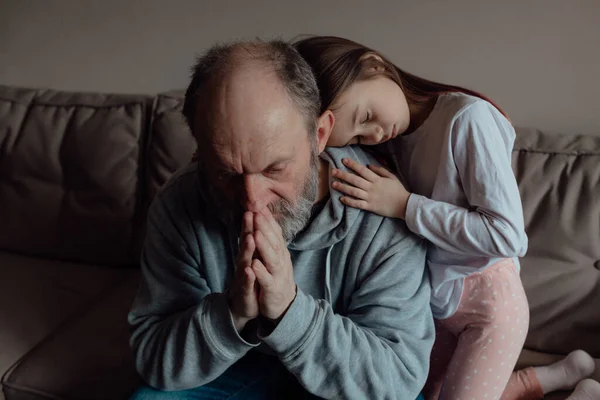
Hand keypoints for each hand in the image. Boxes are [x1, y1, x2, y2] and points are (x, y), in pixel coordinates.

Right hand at [228, 212, 259, 331]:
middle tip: (249, 214)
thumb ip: (254, 244)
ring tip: (250, 237)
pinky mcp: (244, 290)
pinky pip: (246, 282)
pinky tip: (249, 269)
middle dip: (247, 229)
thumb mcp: (253, 260)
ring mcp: (242, 276)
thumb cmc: (250, 280)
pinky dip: (248, 275)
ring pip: (244, 260)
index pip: (250, 235)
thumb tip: (256, 224)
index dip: (252, 222)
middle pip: (245, 243)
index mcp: (248, 255)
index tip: (255, 206)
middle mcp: (243, 262)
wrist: (243, 306)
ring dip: (247, 249)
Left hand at [250, 208, 296, 321]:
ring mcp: (277, 275)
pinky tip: (253, 265)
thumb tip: (266, 216)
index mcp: (279, 252)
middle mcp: (280, 261)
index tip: (259, 206)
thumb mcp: (275, 256)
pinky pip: (266, 280)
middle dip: (264, 228)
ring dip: (263, 246)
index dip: (267, 220)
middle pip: (273, 242)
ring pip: (271, 259)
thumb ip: (271, 239)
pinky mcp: (272, 289)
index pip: (275, 233)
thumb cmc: (276, 277)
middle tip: (257, 214)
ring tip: (255, 234)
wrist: (284, 304)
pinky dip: (260, 272)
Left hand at [331, 158, 409, 218]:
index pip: (362, 170)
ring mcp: (370, 197)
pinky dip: (349, 201)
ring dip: (343, 187)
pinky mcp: (370, 207)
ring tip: (333, 184)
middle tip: (333, 171)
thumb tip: (368, 165)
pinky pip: (357, 204)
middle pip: (355, 180)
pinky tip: (341, 198)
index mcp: (377, 179)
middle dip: (343, 175)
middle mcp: (372, 187)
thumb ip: (380, 170)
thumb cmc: (398, 190)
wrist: (404, 205)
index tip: (343, 160)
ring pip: (354, 191)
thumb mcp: (391, 177)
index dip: (352, 165)